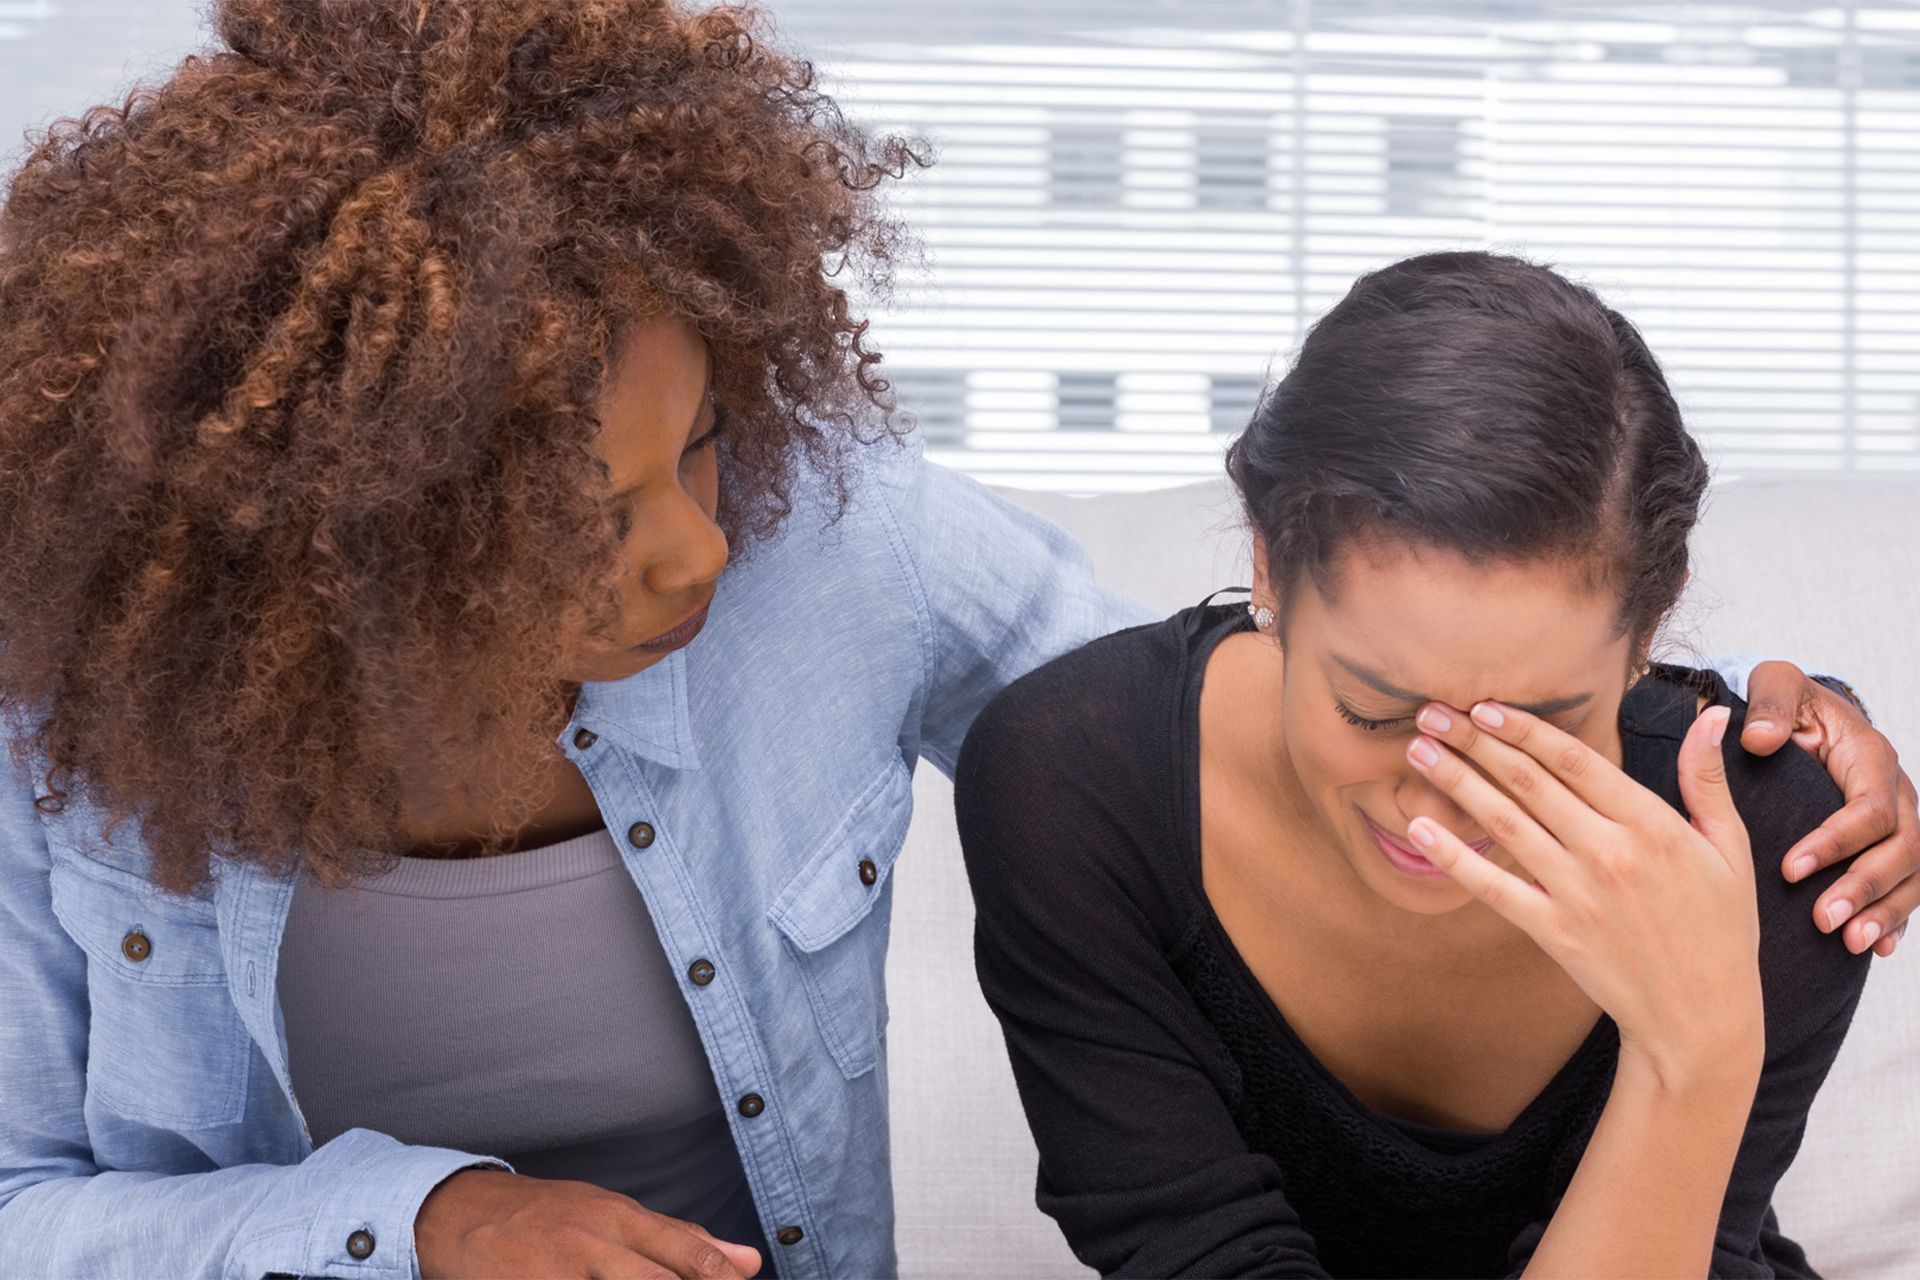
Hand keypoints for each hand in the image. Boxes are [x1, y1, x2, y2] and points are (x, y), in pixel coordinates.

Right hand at [416, 1167, 762, 1279]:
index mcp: (623, 1219)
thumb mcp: (615, 1216)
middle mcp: (595, 1240)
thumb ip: (681, 1241)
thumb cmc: (550, 1216)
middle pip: (656, 1279)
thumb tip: (749, 1261)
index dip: (719, 1276)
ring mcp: (560, 1269)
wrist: (462, 1212)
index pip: (687, 1252)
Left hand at [1404, 699, 1763, 1085]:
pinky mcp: (1553, 931)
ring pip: (1504, 823)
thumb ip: (1707, 781)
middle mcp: (1609, 852)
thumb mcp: (1731, 849)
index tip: (1484, 705)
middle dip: (1474, 741)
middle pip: (1528, 782)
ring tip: (1418, 751)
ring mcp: (1577, 893)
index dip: (1524, 729)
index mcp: (1651, 825)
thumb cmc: (1718, 929)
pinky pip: (1493, 886)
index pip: (1575, 760)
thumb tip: (1711, 716)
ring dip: (1456, 782)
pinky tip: (1418, 829)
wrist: (1700, 1016)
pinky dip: (1453, 857)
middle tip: (1431, 713)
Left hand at [1742, 660, 1918, 956]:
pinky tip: (1880, 947)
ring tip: (1850, 942)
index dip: (1836, 842)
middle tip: (1823, 919)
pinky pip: (1909, 886)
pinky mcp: (1892, 845)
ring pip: (1914, 874)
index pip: (1869, 808)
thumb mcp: (1775, 683)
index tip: (1789, 868)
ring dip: (1885, 911)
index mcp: (1871, 756)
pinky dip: (1897, 918)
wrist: (1803, 714)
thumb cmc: (1786, 701)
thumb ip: (1770, 703)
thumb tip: (1760, 739)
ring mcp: (1901, 821)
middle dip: (1866, 887)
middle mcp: (1896, 792)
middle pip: (1903, 848)